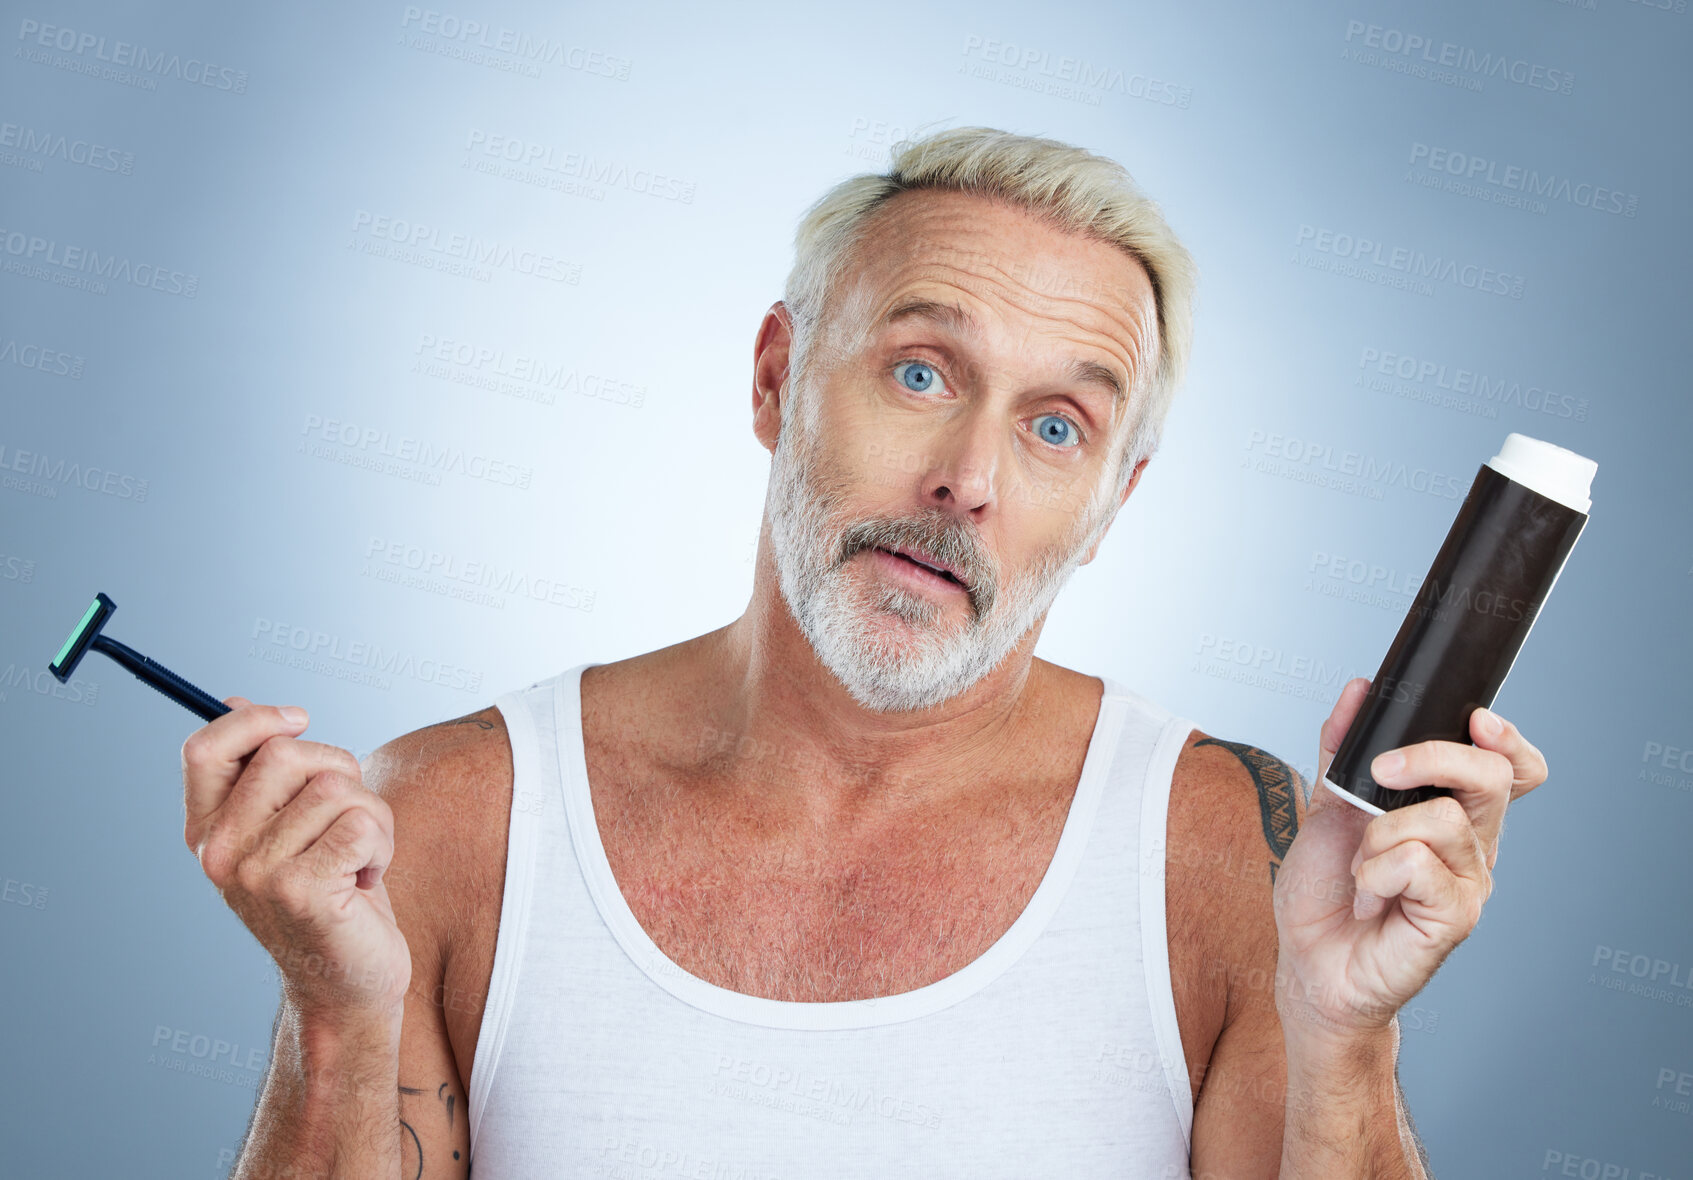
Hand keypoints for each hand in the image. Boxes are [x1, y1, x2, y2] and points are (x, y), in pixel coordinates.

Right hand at [182, 697, 410, 1018]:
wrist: (348, 982)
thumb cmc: (329, 893)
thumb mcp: (289, 827)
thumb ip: (261, 771)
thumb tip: (235, 700)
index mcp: (208, 830)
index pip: (204, 748)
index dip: (255, 720)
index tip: (300, 719)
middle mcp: (221, 852)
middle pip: (287, 754)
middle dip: (342, 773)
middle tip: (347, 823)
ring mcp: (256, 874)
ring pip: (338, 788)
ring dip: (372, 818)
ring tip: (357, 862)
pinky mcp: (300, 892)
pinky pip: (364, 824)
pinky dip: (382, 846)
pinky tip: (364, 883)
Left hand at [1271, 677, 1548, 1044]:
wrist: (1309, 962)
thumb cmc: (1325, 892)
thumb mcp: (1326, 805)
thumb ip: (1342, 750)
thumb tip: (1359, 691)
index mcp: (1451, 813)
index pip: (1510, 768)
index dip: (1506, 740)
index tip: (1477, 719)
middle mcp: (1472, 845)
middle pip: (1490, 776)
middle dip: (1431, 758)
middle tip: (1379, 774)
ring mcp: (1469, 881)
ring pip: (1442, 818)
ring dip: (1379, 836)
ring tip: (1361, 869)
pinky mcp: (1456, 916)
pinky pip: (1420, 863)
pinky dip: (1377, 873)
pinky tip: (1370, 898)